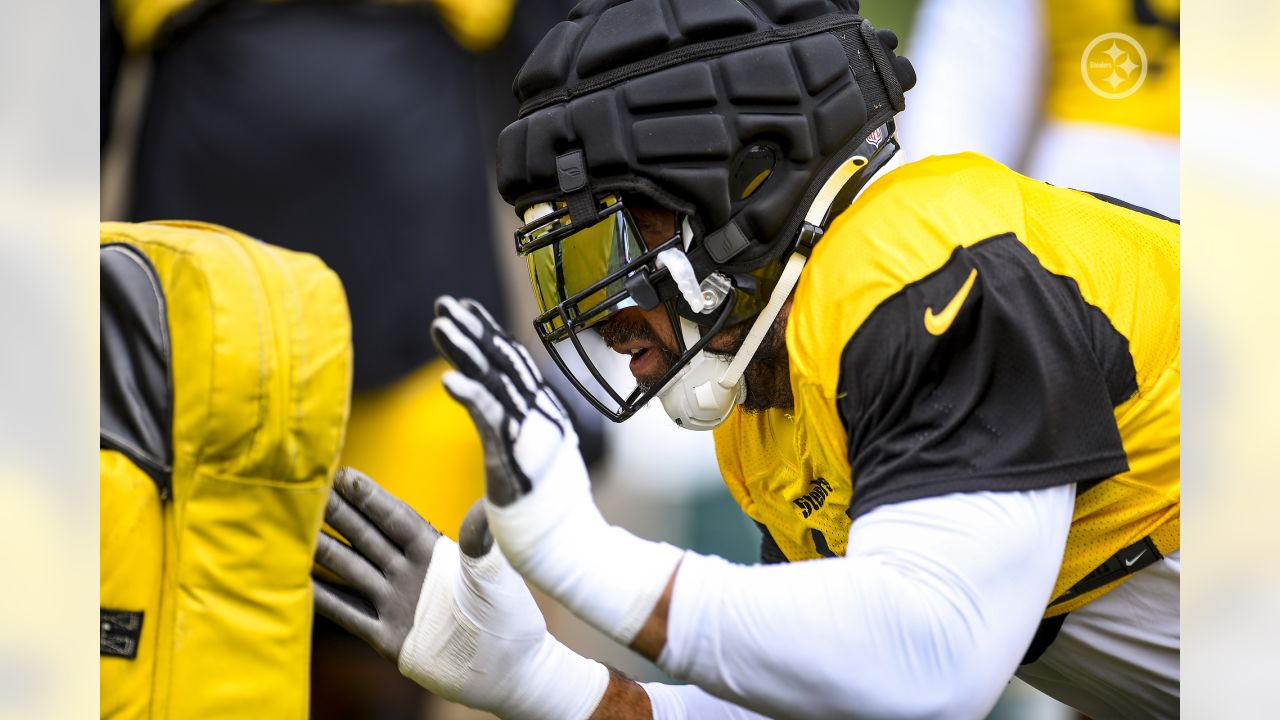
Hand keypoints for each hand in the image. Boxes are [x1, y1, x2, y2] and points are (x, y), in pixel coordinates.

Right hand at [313, 467, 607, 718]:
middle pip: (366, 537)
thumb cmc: (506, 615)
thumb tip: (483, 503)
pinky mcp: (388, 636)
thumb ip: (481, 540)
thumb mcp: (493, 574)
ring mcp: (396, 603)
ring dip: (322, 551)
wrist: (507, 669)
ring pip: (350, 570)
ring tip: (292, 532)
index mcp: (434, 552)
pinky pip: (349, 613)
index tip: (343, 474)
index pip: (396, 518)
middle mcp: (409, 573)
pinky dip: (323, 599)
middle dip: (337, 514)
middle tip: (305, 491)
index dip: (370, 497)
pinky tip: (298, 583)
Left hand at [430, 296, 588, 508]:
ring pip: (495, 381)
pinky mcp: (517, 457)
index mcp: (542, 413)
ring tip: (438, 325)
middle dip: (473, 330)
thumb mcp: (532, 460)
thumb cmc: (549, 512)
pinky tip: (447, 381)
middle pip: (502, 362)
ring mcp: (531, 433)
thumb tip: (504, 422)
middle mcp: (540, 415)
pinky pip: (492, 420)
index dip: (487, 333)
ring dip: (465, 351)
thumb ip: (517, 436)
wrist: (570, 547)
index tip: (463, 308)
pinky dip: (471, 396)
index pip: (511, 364)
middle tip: (444, 303)